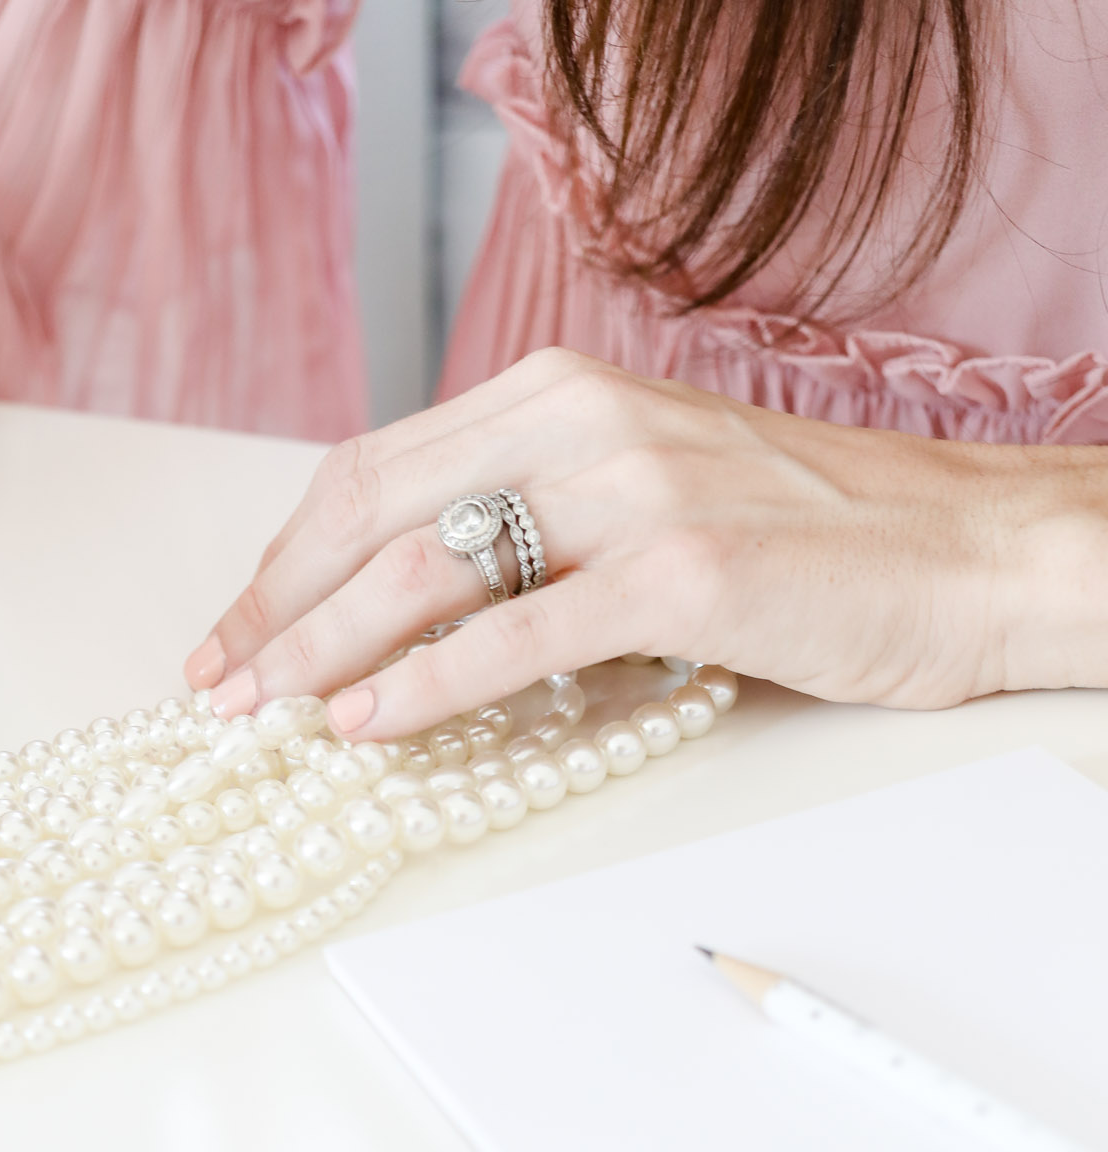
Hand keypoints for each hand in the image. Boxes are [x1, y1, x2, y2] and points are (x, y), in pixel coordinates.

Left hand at [186, 348, 1102, 736]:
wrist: (968, 550)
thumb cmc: (811, 539)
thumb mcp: (650, 495)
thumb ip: (538, 529)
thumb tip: (416, 618)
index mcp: (561, 395)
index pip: (377, 468)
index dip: (288, 555)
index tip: (236, 631)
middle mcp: (583, 422)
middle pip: (374, 511)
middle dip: (276, 607)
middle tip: (216, 687)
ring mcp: (631, 492)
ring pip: (424, 570)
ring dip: (323, 649)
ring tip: (265, 715)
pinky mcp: (679, 574)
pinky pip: (513, 636)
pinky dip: (421, 685)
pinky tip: (364, 724)